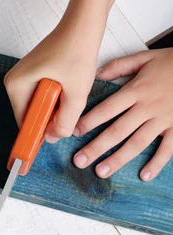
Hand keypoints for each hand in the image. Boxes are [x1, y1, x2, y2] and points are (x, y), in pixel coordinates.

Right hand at [4, 0, 124, 142]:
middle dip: (49, 119)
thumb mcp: (75, 92)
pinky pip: (41, 95)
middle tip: (69, 112)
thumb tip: (55, 138)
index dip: (35, 135)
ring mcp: (22, 77)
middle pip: (29, 114)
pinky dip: (55, 98)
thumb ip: (66, 120)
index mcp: (15, 86)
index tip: (44, 149)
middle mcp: (13, 81)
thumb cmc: (76, 52)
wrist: (82, 24)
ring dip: (55, 108)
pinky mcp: (33, 73)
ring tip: (72, 95)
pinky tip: (70, 90)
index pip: (23, 121)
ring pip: (38, 106)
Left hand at [73, 49, 172, 180]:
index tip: (72, 133)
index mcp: (136, 90)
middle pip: (118, 130)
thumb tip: (96, 74)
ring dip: (118, 159)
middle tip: (79, 161)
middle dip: (96, 147)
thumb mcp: (145, 58)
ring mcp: (164, 120)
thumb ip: (119, 66)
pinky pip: (168, 148)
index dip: (89, 121)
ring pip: (138, 143)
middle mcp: (148, 107)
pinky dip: (157, 163)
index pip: (107, 109)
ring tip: (100, 172)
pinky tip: (143, 176)